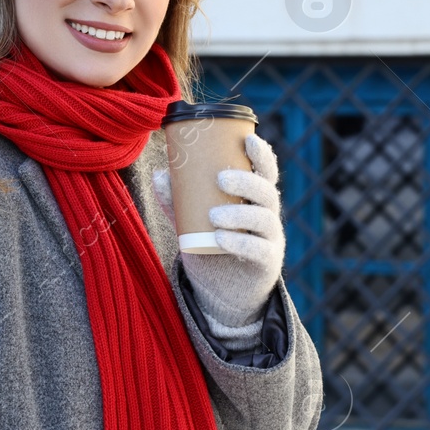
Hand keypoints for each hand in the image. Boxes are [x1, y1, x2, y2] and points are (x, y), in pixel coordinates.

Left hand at [152, 132, 284, 330]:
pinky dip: (239, 243)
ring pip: (264, 220)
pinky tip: (221, 238)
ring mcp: (270, 239)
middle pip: (267, 192)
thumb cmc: (212, 244)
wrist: (224, 290)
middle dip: (246, 182)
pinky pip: (258, 250)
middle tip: (220, 178)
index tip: (248, 139)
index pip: (266, 171)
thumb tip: (159, 173)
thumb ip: (177, 200)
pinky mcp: (267, 263)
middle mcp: (267, 215)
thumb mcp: (193, 220)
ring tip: (213, 216)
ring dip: (239, 214)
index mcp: (254, 198)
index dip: (262, 154)